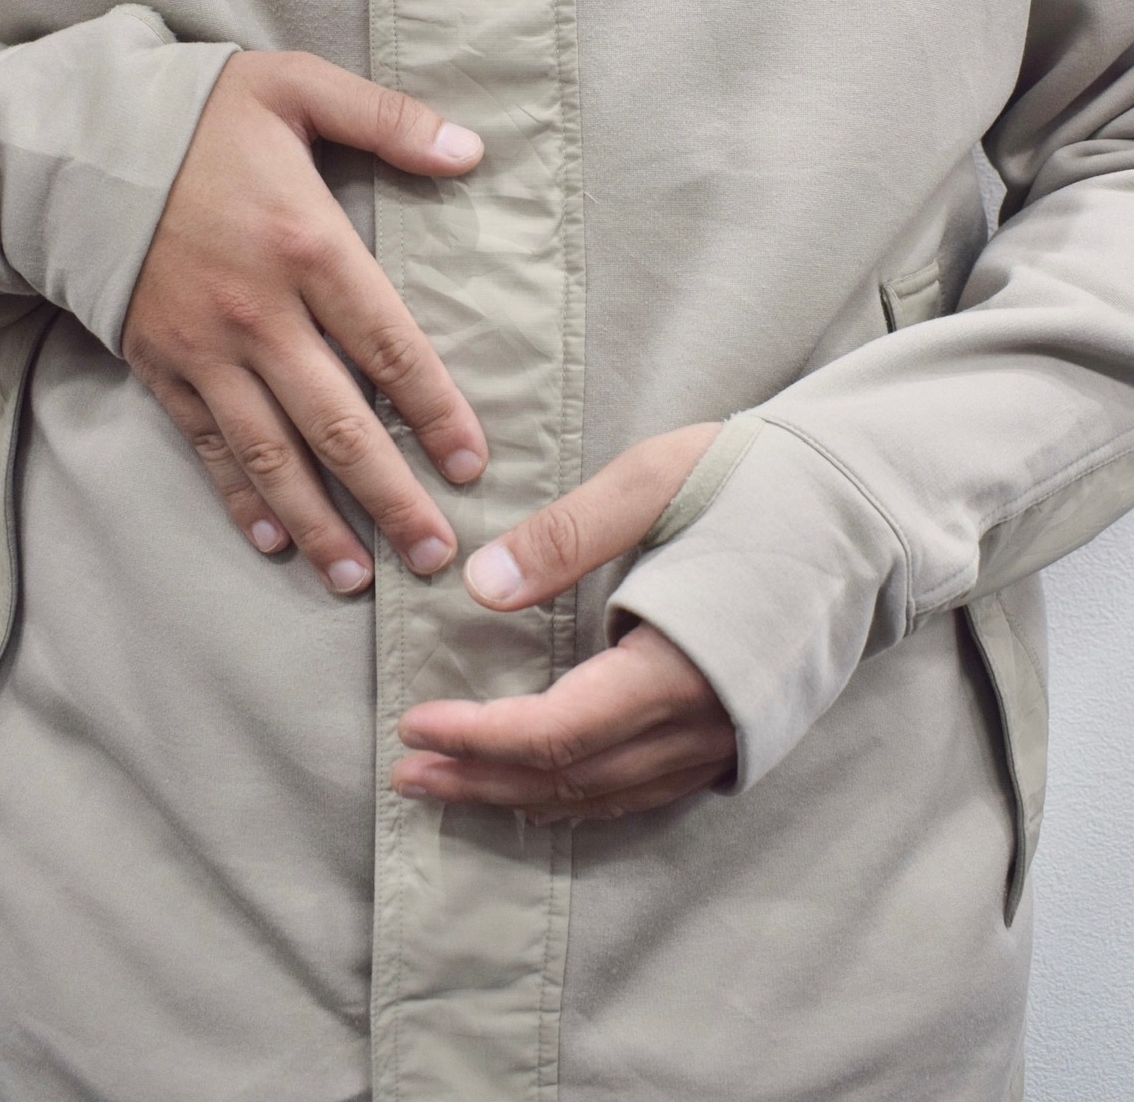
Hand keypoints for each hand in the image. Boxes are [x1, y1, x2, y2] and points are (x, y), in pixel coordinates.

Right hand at [121, 50, 488, 593]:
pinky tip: (272, 542)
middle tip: (436, 553)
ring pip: (272, 453)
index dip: (435, 413)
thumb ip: (388, 118)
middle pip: (338, 423)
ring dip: (319, 520)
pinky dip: (239, 497)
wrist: (72, 140)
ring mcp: (205, 348)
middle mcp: (259, 313)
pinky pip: (207, 445)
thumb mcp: (297, 87)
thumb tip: (472, 150)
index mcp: (307, 245)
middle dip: (391, 497)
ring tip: (359, 577)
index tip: (472, 466)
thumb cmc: (197, 113)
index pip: (390, 348)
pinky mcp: (160, 366)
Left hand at [391, 423, 737, 821]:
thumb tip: (481, 584)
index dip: (479, 739)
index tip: (415, 726)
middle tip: (406, 773)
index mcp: (679, 663)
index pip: (559, 732)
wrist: (870, 505)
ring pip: (608, 795)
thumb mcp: (659, 480)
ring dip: (522, 796)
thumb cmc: (765, 479)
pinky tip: (542, 787)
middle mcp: (704, 721)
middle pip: (572, 777)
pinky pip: (647, 791)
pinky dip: (583, 796)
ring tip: (451, 786)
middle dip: (481, 779)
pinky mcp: (740, 735)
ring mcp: (727, 737)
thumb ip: (570, 535)